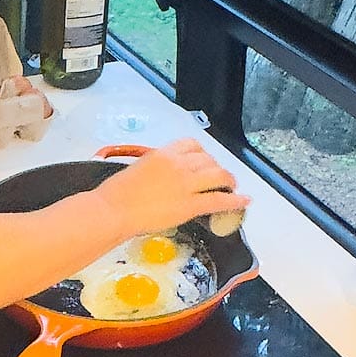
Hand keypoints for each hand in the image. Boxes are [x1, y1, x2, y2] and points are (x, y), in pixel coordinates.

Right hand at [90, 138, 246, 237]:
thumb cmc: (114, 194)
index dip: (202, 154)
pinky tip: (244, 201)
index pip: (191, 145)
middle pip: (208, 159)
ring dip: (228, 180)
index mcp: (162, 154)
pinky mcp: (189, 205)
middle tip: (217, 177)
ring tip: (232, 186)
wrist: (111, 211)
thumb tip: (159, 177)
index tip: (202, 161)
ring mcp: (186, 184)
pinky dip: (235, 200)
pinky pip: (219, 199)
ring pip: (218, 175)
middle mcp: (177, 164)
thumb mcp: (134, 170)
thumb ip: (152, 169)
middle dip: (215, 167)